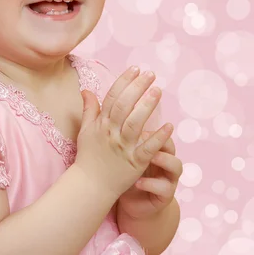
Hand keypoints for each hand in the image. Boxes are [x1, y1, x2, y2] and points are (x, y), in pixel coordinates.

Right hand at [75, 67, 173, 200]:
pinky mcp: (134, 163)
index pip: (112, 97)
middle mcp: (111, 133)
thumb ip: (89, 109)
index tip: (136, 69)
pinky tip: (169, 125)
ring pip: (134, 124)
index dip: (124, 82)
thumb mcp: (85, 131)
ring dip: (146, 107)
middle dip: (137, 88)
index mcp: (101, 124)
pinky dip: (158, 137)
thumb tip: (86, 89)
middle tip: (150, 74)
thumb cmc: (88, 157)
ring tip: (158, 91)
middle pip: (124, 106)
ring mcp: (123, 148)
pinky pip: (147, 149)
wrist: (90, 186)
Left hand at [118, 131, 182, 219]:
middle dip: (161, 140)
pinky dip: (151, 184)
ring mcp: (169, 179)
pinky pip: (164, 188)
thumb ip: (125, 140)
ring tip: (148, 158)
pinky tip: (138, 182)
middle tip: (145, 138)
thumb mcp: (126, 157)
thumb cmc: (128, 175)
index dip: (150, 128)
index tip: (135, 124)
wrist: (132, 204)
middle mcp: (166, 162)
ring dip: (163, 160)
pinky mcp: (166, 196)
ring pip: (176, 165)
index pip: (160, 133)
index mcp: (156, 150)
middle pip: (171, 146)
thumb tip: (112, 117)